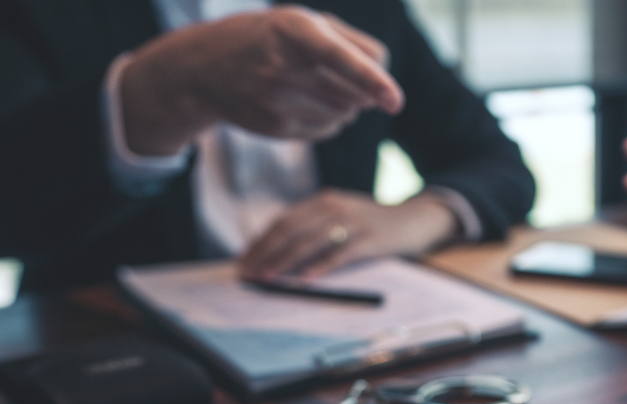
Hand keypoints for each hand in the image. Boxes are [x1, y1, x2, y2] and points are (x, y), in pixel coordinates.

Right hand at [121, 6, 403, 155]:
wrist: (202, 69)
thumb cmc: (270, 39)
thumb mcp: (305, 22)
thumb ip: (354, 45)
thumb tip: (383, 88)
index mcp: (293, 29)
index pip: (339, 56)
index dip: (371, 79)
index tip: (394, 102)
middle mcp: (282, 66)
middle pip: (356, 93)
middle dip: (361, 87)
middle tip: (331, 71)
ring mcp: (276, 101)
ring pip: (346, 114)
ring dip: (346, 104)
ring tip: (313, 84)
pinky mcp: (275, 128)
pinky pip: (328, 130)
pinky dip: (329, 119)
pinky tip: (301, 102)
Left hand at [238, 188, 460, 279]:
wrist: (416, 219)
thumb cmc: (375, 224)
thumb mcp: (343, 217)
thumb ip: (316, 228)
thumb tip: (279, 253)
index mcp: (324, 200)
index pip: (284, 220)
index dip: (261, 241)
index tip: (245, 260)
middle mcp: (335, 206)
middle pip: (291, 229)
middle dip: (266, 252)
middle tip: (249, 272)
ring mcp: (354, 221)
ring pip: (311, 240)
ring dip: (286, 260)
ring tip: (269, 277)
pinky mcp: (371, 238)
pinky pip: (340, 253)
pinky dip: (321, 266)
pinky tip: (305, 279)